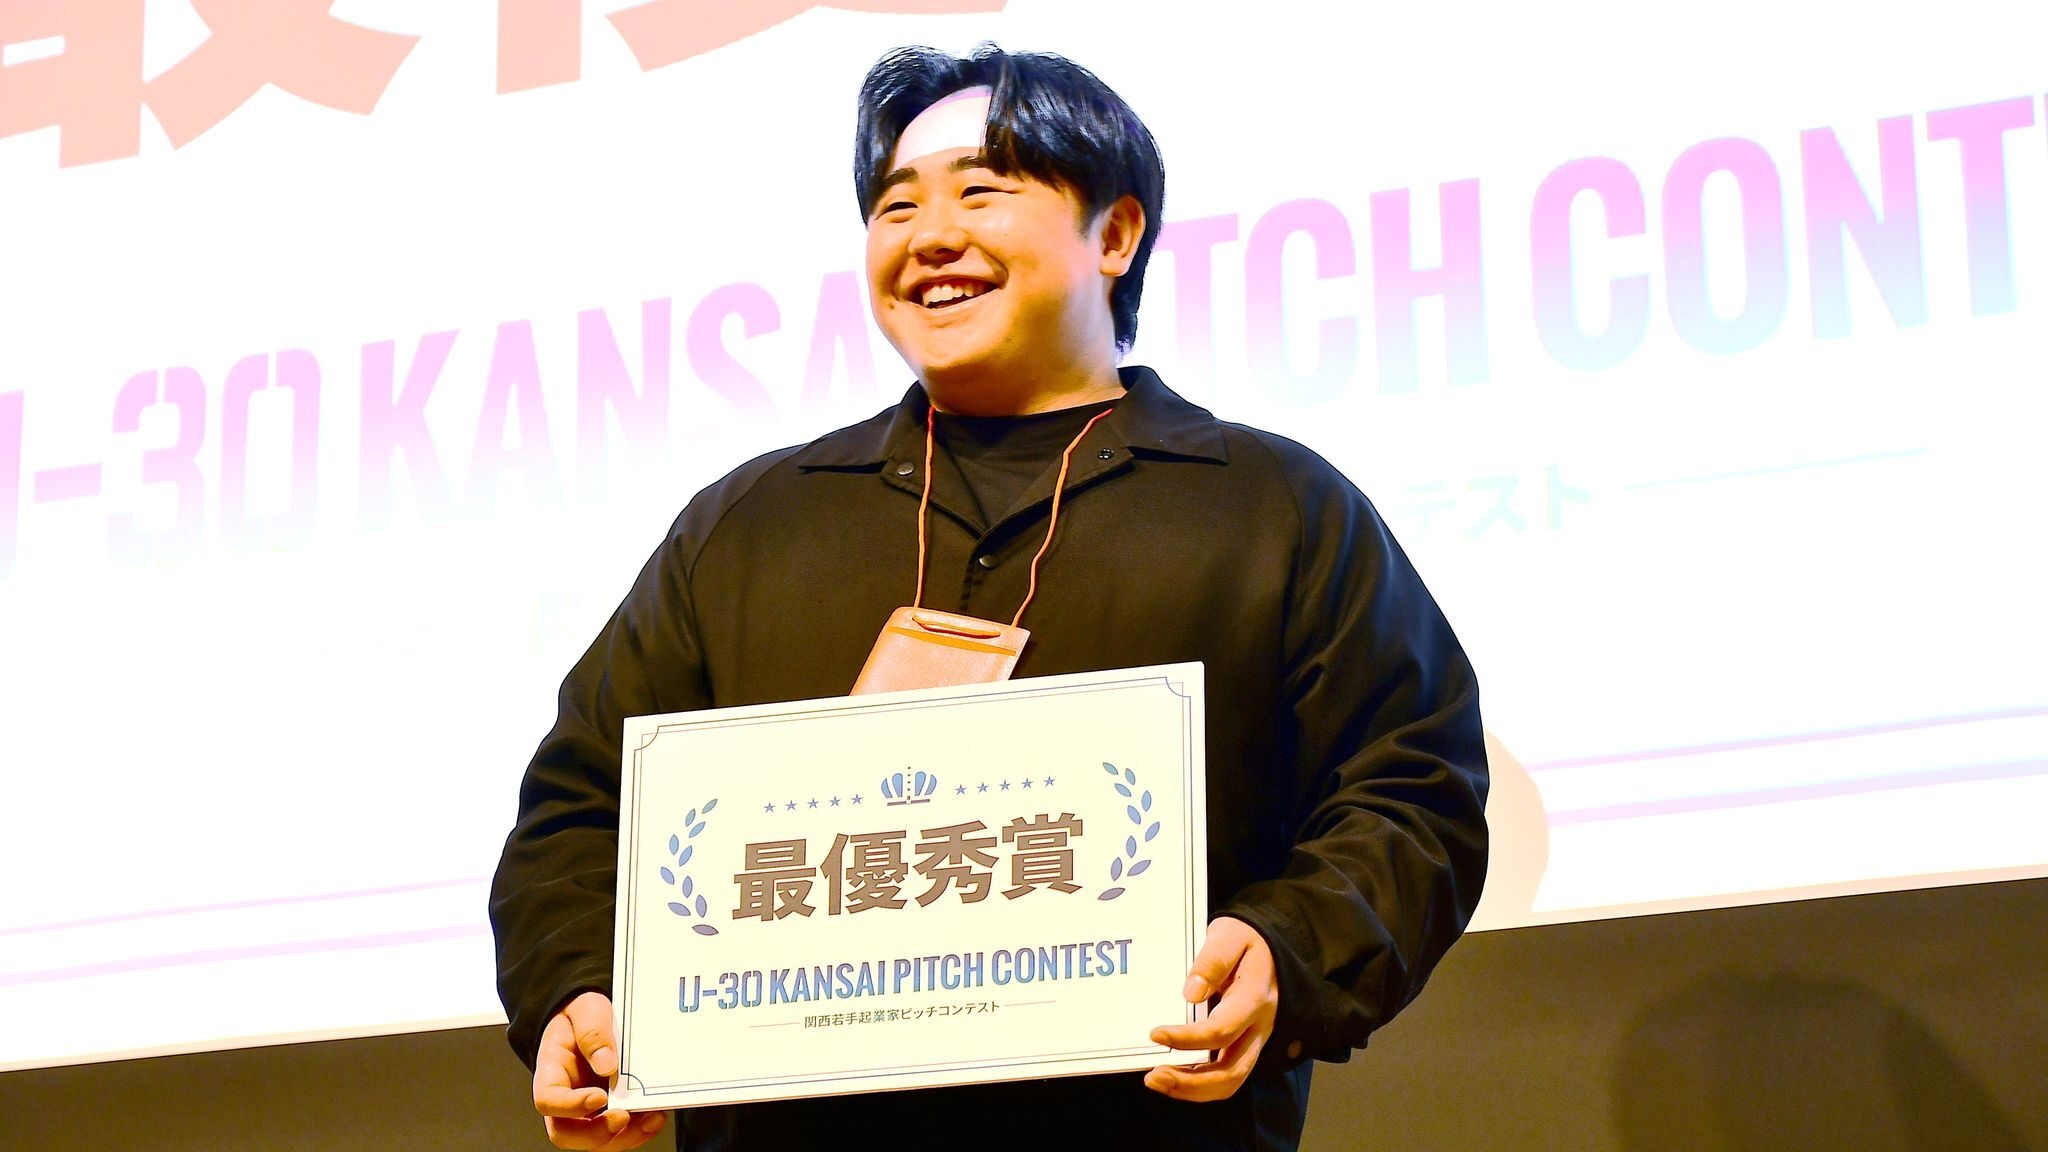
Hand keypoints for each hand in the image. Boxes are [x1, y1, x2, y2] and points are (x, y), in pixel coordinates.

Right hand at [532, 990, 667, 1149]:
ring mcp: (587, 1110)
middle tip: (623, 1118)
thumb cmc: (582, 1016)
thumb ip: (593, 1034)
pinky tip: (656, 1114)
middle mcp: (565, 1099)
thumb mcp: (586, 1011)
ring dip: (624, 1137)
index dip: (570, 1106)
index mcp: (551, 1073)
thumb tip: (606, 1064)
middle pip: (567, 1134)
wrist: (592, 1018)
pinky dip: (638, 1130)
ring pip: (596, 1140)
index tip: (598, 1097)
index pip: (548, 1100)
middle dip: (597, 1134)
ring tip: (652, 1118)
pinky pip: (619, 1132)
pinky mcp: (609, 1111)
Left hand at [1145, 916, 1279, 1100]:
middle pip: (1232, 1071)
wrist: (1267, 947)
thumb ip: (1213, 961)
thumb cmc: (1244, 939)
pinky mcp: (1244, 1046)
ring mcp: (1253, 1040)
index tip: (1155, 1033)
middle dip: (1191, 1082)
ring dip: (1191, 1088)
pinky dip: (1196, 1082)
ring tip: (1157, 1080)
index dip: (1187, 1038)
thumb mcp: (1230, 935)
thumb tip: (1191, 993)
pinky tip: (1171, 1075)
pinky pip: (1224, 1074)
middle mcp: (1259, 1027)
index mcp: (1255, 998)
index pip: (1222, 1029)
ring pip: (1230, 1081)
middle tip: (1153, 1076)